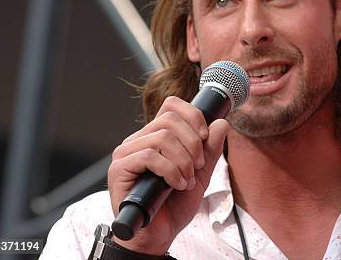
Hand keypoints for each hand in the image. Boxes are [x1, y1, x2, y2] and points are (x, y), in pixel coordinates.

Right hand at [107, 96, 229, 254]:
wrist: (159, 235)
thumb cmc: (174, 205)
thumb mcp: (200, 174)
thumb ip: (210, 150)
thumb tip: (221, 123)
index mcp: (155, 136)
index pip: (171, 106)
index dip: (193, 115)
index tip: (205, 137)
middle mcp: (138, 140)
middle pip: (170, 119)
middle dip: (193, 143)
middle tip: (199, 166)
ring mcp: (126, 154)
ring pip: (162, 137)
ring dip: (184, 160)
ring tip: (187, 180)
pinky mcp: (119, 169)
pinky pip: (150, 156)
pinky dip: (171, 170)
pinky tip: (177, 185)